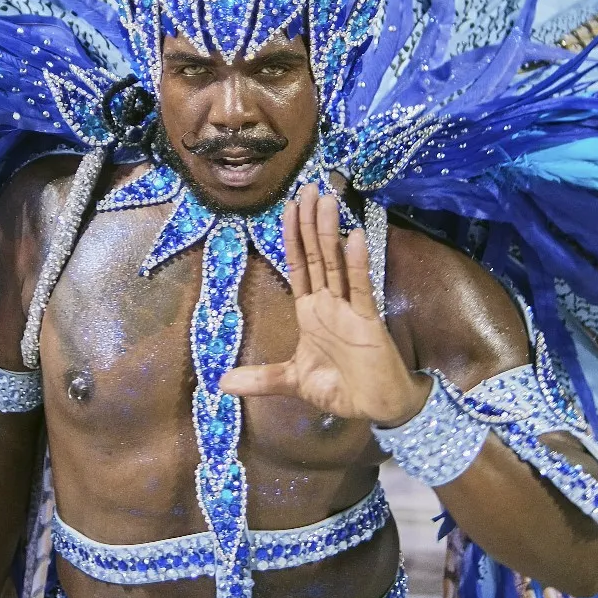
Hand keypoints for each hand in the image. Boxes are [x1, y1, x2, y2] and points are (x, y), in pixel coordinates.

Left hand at [219, 186, 427, 427]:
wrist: (376, 409)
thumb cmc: (340, 389)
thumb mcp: (292, 382)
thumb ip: (260, 378)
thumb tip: (221, 383)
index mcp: (311, 312)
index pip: (299, 266)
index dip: (293, 237)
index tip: (288, 207)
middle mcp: (329, 304)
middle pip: (317, 255)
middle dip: (311, 222)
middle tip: (308, 187)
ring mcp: (349, 309)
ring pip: (336, 263)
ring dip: (330, 232)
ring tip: (325, 199)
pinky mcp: (368, 321)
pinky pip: (361, 288)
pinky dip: (357, 263)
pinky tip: (354, 237)